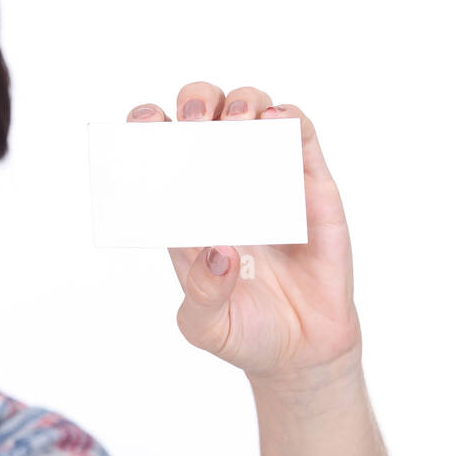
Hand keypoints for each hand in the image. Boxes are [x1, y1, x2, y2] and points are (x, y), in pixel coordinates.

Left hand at [128, 84, 361, 387]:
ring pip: (253, 115)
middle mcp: (224, 187)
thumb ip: (202, 293)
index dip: (148, 129)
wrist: (304, 353)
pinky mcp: (311, 188)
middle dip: (196, 103)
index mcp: (187, 212)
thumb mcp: (207, 326)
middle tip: (195, 122)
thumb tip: (218, 252)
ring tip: (239, 120)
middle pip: (205, 120)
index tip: (143, 125)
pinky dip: (291, 120)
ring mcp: (268, 182)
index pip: (161, 155)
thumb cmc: (245, 334)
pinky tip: (280, 120)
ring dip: (243, 102)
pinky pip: (302, 140)